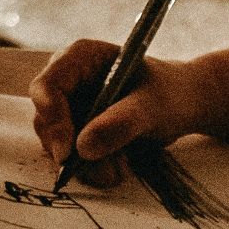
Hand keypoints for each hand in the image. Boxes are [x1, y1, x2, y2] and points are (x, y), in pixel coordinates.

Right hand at [28, 39, 214, 186]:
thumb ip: (122, 122)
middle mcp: (68, 82)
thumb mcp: (153, 105)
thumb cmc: (169, 93)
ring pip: (57, 146)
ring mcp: (70, 108)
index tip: (69, 152)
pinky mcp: (77, 132)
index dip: (53, 119)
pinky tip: (122, 165)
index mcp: (80, 58)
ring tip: (124, 165)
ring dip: (88, 165)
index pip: (46, 87)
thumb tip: (83, 147)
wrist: (182, 105)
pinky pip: (72, 159)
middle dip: (74, 151)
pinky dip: (94, 169)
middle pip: (46, 122)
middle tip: (108, 168)